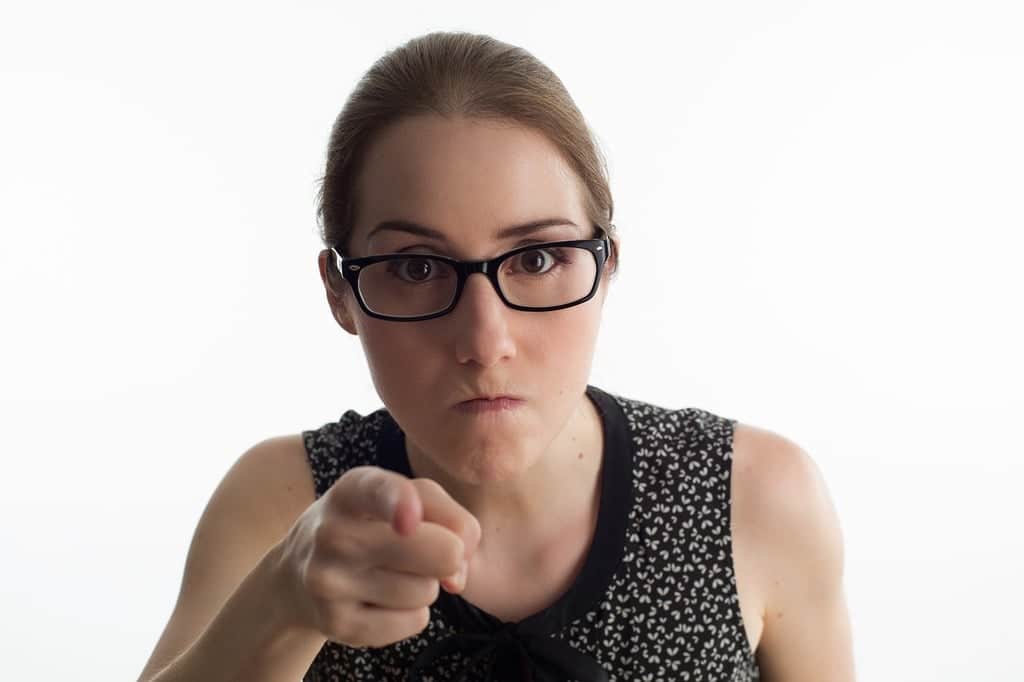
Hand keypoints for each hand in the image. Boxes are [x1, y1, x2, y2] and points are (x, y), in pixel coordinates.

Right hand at [276, 466, 480, 647]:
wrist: (299, 573)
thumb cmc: (370, 525)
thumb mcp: (401, 496)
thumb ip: (447, 515)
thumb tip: (456, 576)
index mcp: (352, 490)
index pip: (377, 491)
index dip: (400, 503)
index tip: (408, 519)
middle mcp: (333, 534)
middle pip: (437, 552)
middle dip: (449, 553)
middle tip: (425, 549)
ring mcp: (329, 583)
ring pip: (427, 590)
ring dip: (424, 583)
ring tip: (390, 572)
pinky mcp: (338, 626)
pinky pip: (415, 621)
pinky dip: (411, 613)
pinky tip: (380, 600)